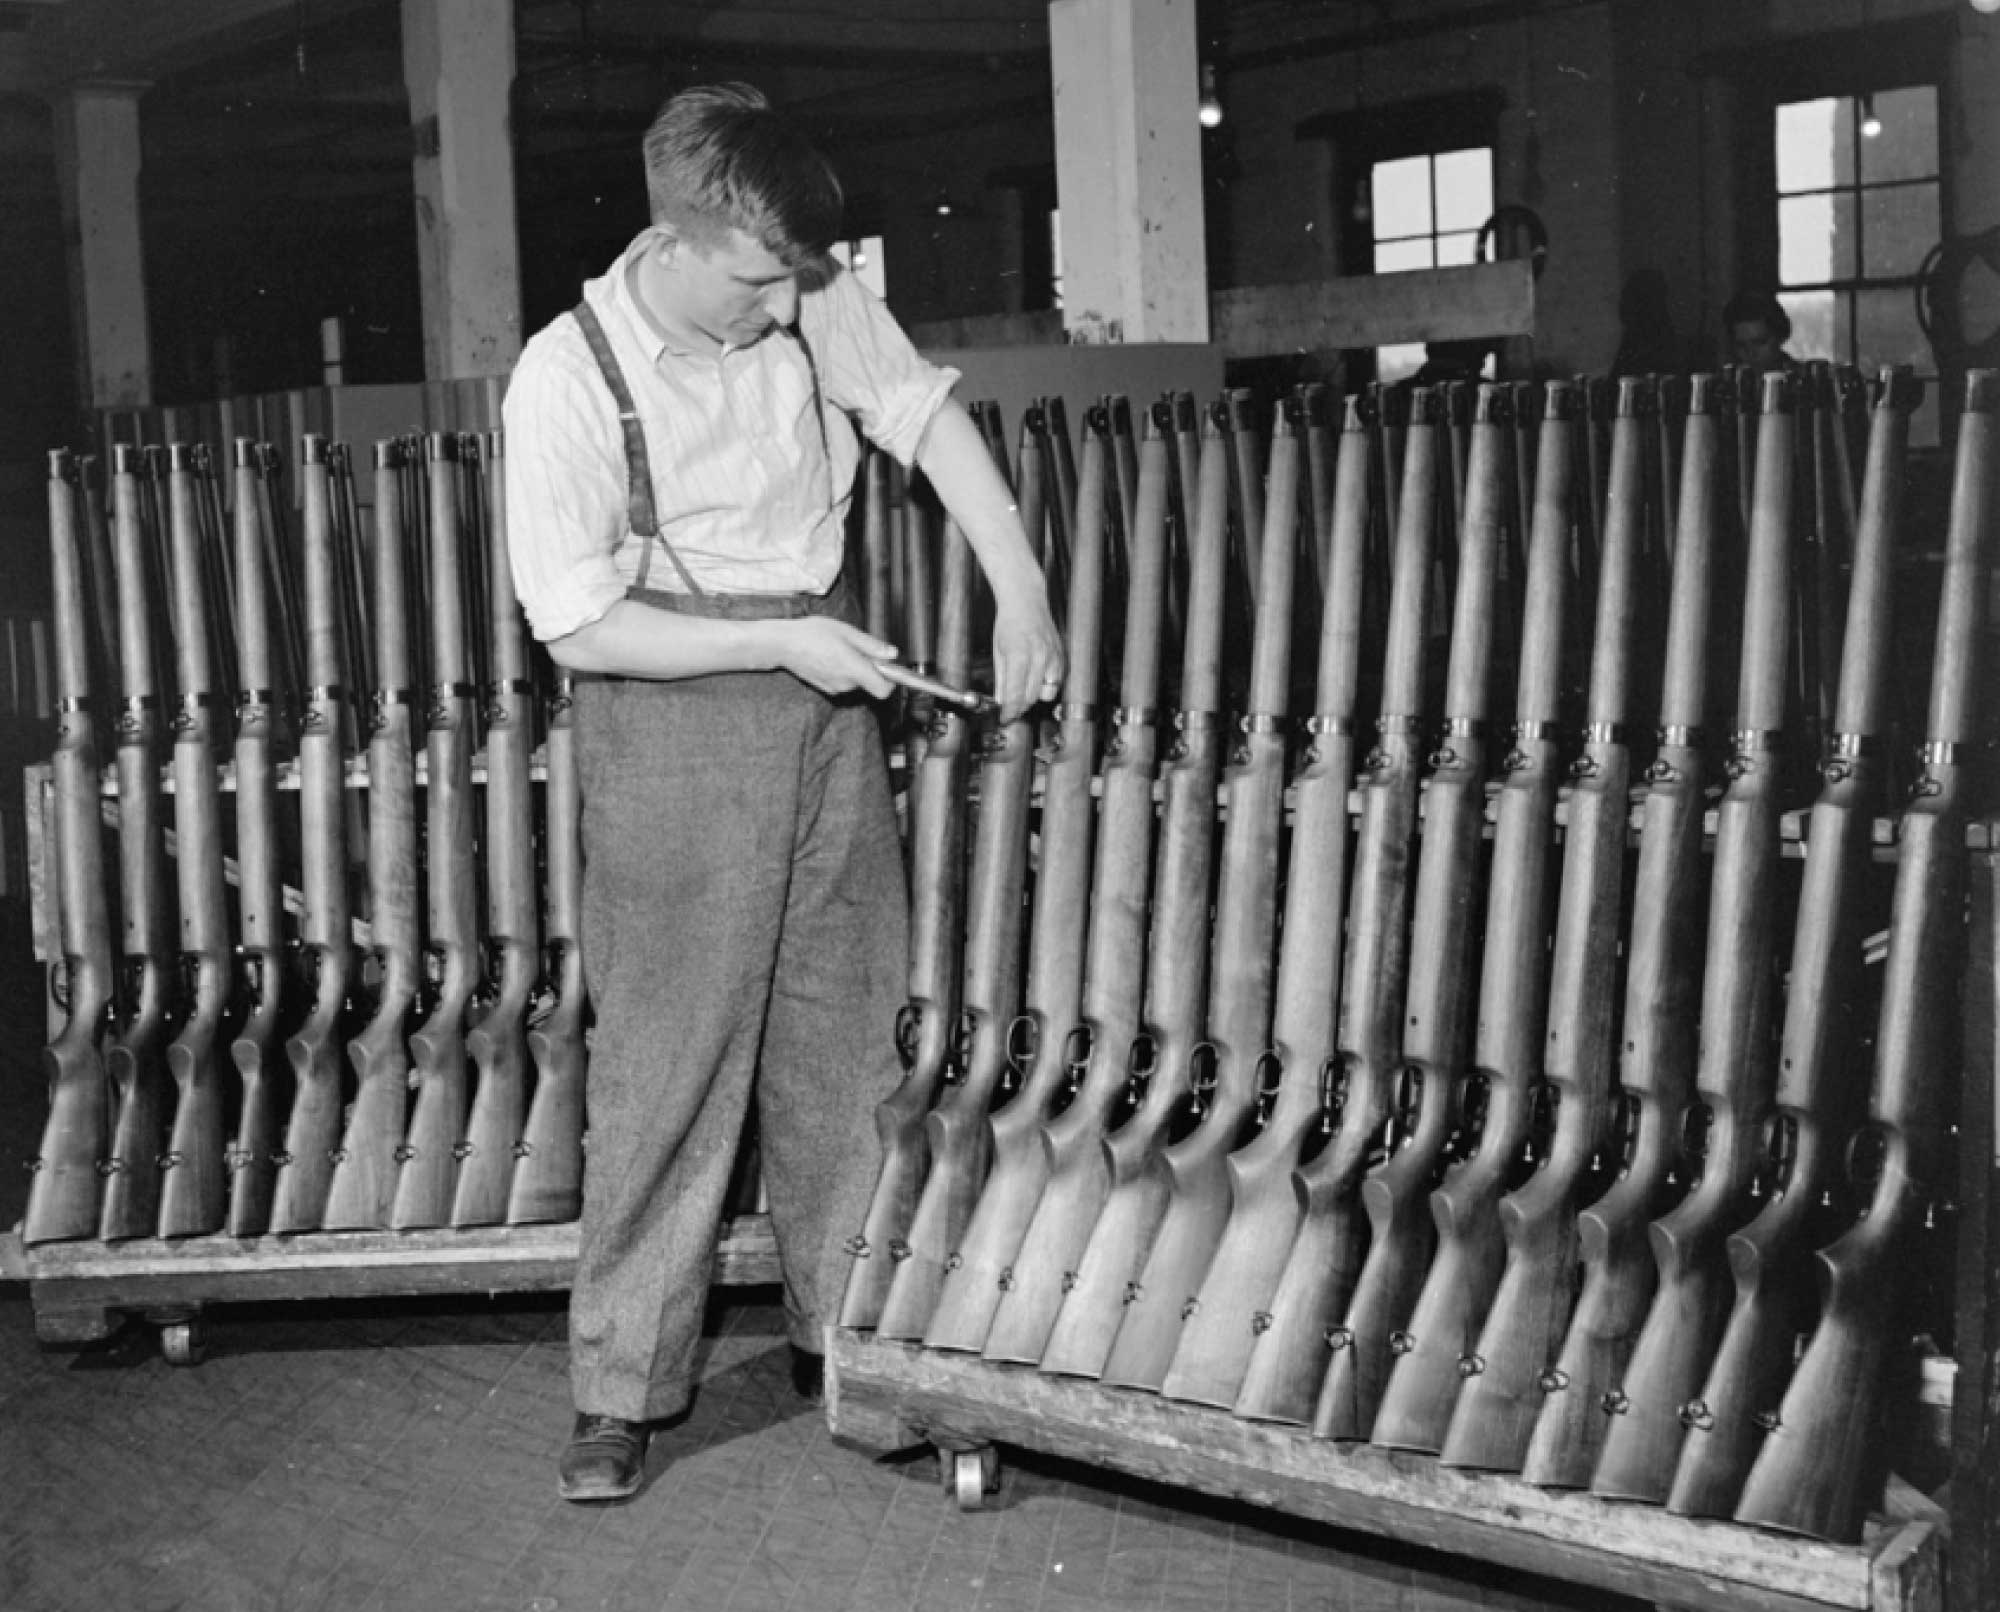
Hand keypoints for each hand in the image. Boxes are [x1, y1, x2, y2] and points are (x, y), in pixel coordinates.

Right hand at [771, 618, 898, 698]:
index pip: (883, 690)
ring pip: (856, 681)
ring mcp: (834, 688)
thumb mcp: (847, 632)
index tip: (889, 668)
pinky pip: (843, 681)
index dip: (890, 681)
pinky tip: (830, 656)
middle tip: (859, 648)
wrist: (783, 644)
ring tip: (840, 648)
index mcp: (853, 669)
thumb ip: (871, 645)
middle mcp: (845, 683)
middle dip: (869, 667)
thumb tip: (891, 654)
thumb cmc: (812, 634)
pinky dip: (842, 671)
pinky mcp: (825, 687)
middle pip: (870, 683)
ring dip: (855, 668)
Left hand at [990, 588, 1063, 722]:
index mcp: (1020, 656)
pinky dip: (1046, 685)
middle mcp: (1040, 657)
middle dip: (1020, 706)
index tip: (1005, 719)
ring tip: (1023, 689)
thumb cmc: (1009, 623)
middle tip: (1010, 707)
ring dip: (1034, 696)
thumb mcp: (998, 652)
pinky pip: (1055, 681)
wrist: (1026, 600)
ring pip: (1046, 692)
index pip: (1015, 695)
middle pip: (1032, 697)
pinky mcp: (1061, 656)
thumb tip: (1002, 701)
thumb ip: (1002, 680)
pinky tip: (1036, 677)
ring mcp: (1053, 657)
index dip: (1010, 712)